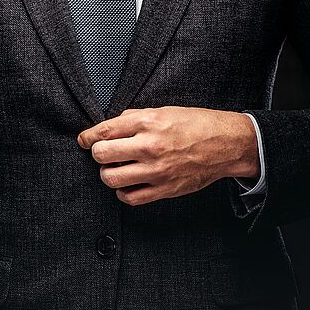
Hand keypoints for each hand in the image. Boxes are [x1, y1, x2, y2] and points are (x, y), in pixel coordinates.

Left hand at [77, 106, 260, 205]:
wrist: (226, 144)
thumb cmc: (196, 124)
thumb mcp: (164, 111)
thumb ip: (135, 117)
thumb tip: (112, 125)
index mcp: (148, 122)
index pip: (104, 131)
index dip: (87, 137)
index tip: (83, 140)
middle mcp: (149, 146)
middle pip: (102, 155)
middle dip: (98, 154)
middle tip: (104, 153)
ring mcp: (157, 170)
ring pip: (111, 178)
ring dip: (108, 173)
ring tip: (116, 168)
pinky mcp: (164, 189)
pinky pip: (130, 197)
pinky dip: (123, 192)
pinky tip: (128, 184)